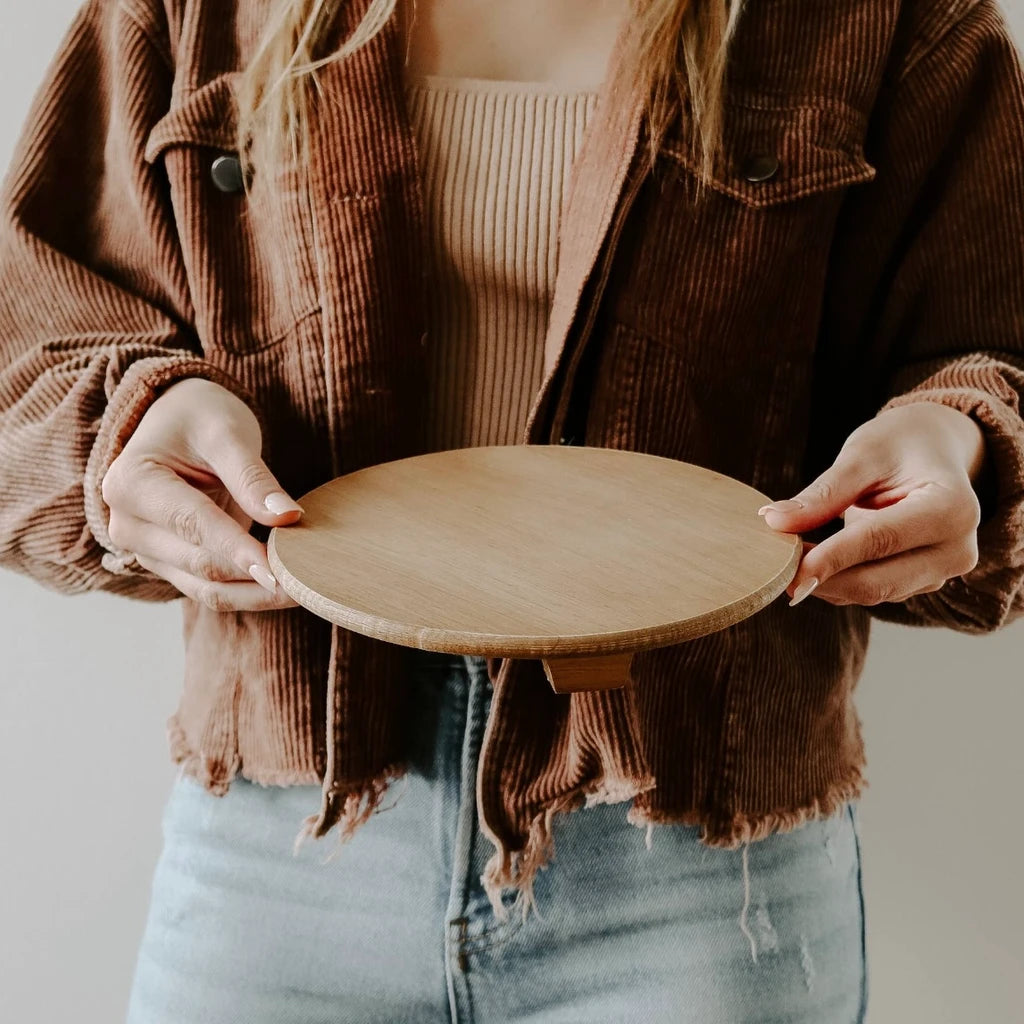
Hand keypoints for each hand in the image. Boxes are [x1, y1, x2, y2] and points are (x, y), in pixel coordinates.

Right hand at [100, 377, 303, 611]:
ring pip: (205, 588)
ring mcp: (146, 550)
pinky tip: (284, 589)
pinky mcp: (169, 564)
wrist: (178, 421)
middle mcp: (128, 524)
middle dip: (254, 575)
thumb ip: (252, 477)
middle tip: (307, 582)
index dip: (238, 548)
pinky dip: (247, 592)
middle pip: (199, 563)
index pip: (193, 524)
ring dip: (255, 594)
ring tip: (302, 591)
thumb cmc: (199, 417)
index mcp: (131, 483)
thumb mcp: (227, 433)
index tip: (278, 569)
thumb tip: (287, 517)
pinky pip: (210, 589)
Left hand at [759, 402, 987, 606]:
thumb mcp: (863, 454)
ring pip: (873, 592)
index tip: (789, 569)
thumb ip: (823, 493)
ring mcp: (942, 571)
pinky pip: (873, 590)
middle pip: (878, 581)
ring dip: (826, 581)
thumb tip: (775, 521)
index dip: (832, 558)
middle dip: (822, 578)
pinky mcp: (922, 581)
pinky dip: (837, 580)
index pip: (881, 541)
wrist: (936, 449)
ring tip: (789, 555)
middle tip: (774, 566)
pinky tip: (812, 561)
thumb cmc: (901, 444)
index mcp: (953, 509)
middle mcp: (957, 549)